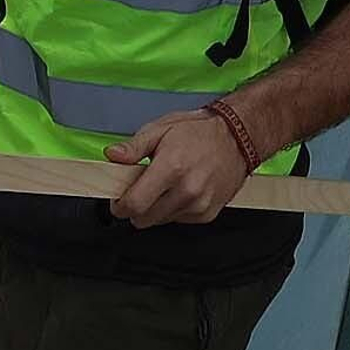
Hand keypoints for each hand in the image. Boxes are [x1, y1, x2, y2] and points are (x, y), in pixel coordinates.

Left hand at [106, 109, 249, 229]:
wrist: (236, 138)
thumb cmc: (198, 131)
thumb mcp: (161, 129)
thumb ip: (134, 147)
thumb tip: (112, 156)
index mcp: (171, 168)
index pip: (135, 204)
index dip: (120, 206)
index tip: (117, 201)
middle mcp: (186, 191)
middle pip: (145, 219)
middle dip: (135, 208)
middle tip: (139, 190)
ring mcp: (199, 205)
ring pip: (161, 221)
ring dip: (155, 209)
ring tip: (163, 185)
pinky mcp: (208, 214)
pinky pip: (179, 220)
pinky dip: (173, 210)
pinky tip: (179, 190)